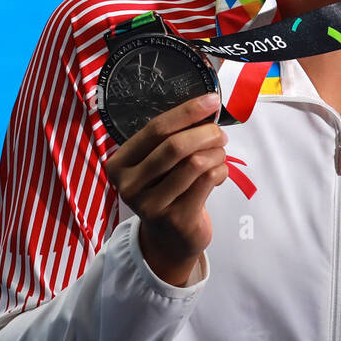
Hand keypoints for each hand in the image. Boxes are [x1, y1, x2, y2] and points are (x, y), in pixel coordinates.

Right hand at [104, 92, 227, 285]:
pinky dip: (221, 171)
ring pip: (194, 163)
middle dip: (205, 133)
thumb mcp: (154, 165)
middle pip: (175, 146)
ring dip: (216, 153)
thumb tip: (206, 107)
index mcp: (119, 164)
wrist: (168, 240)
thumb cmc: (164, 189)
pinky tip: (219, 173)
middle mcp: (129, 185)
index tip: (211, 100)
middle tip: (220, 133)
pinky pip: (207, 181)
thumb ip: (168, 140)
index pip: (155, 129)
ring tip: (220, 154)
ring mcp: (151, 205)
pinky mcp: (176, 219)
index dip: (186, 112)